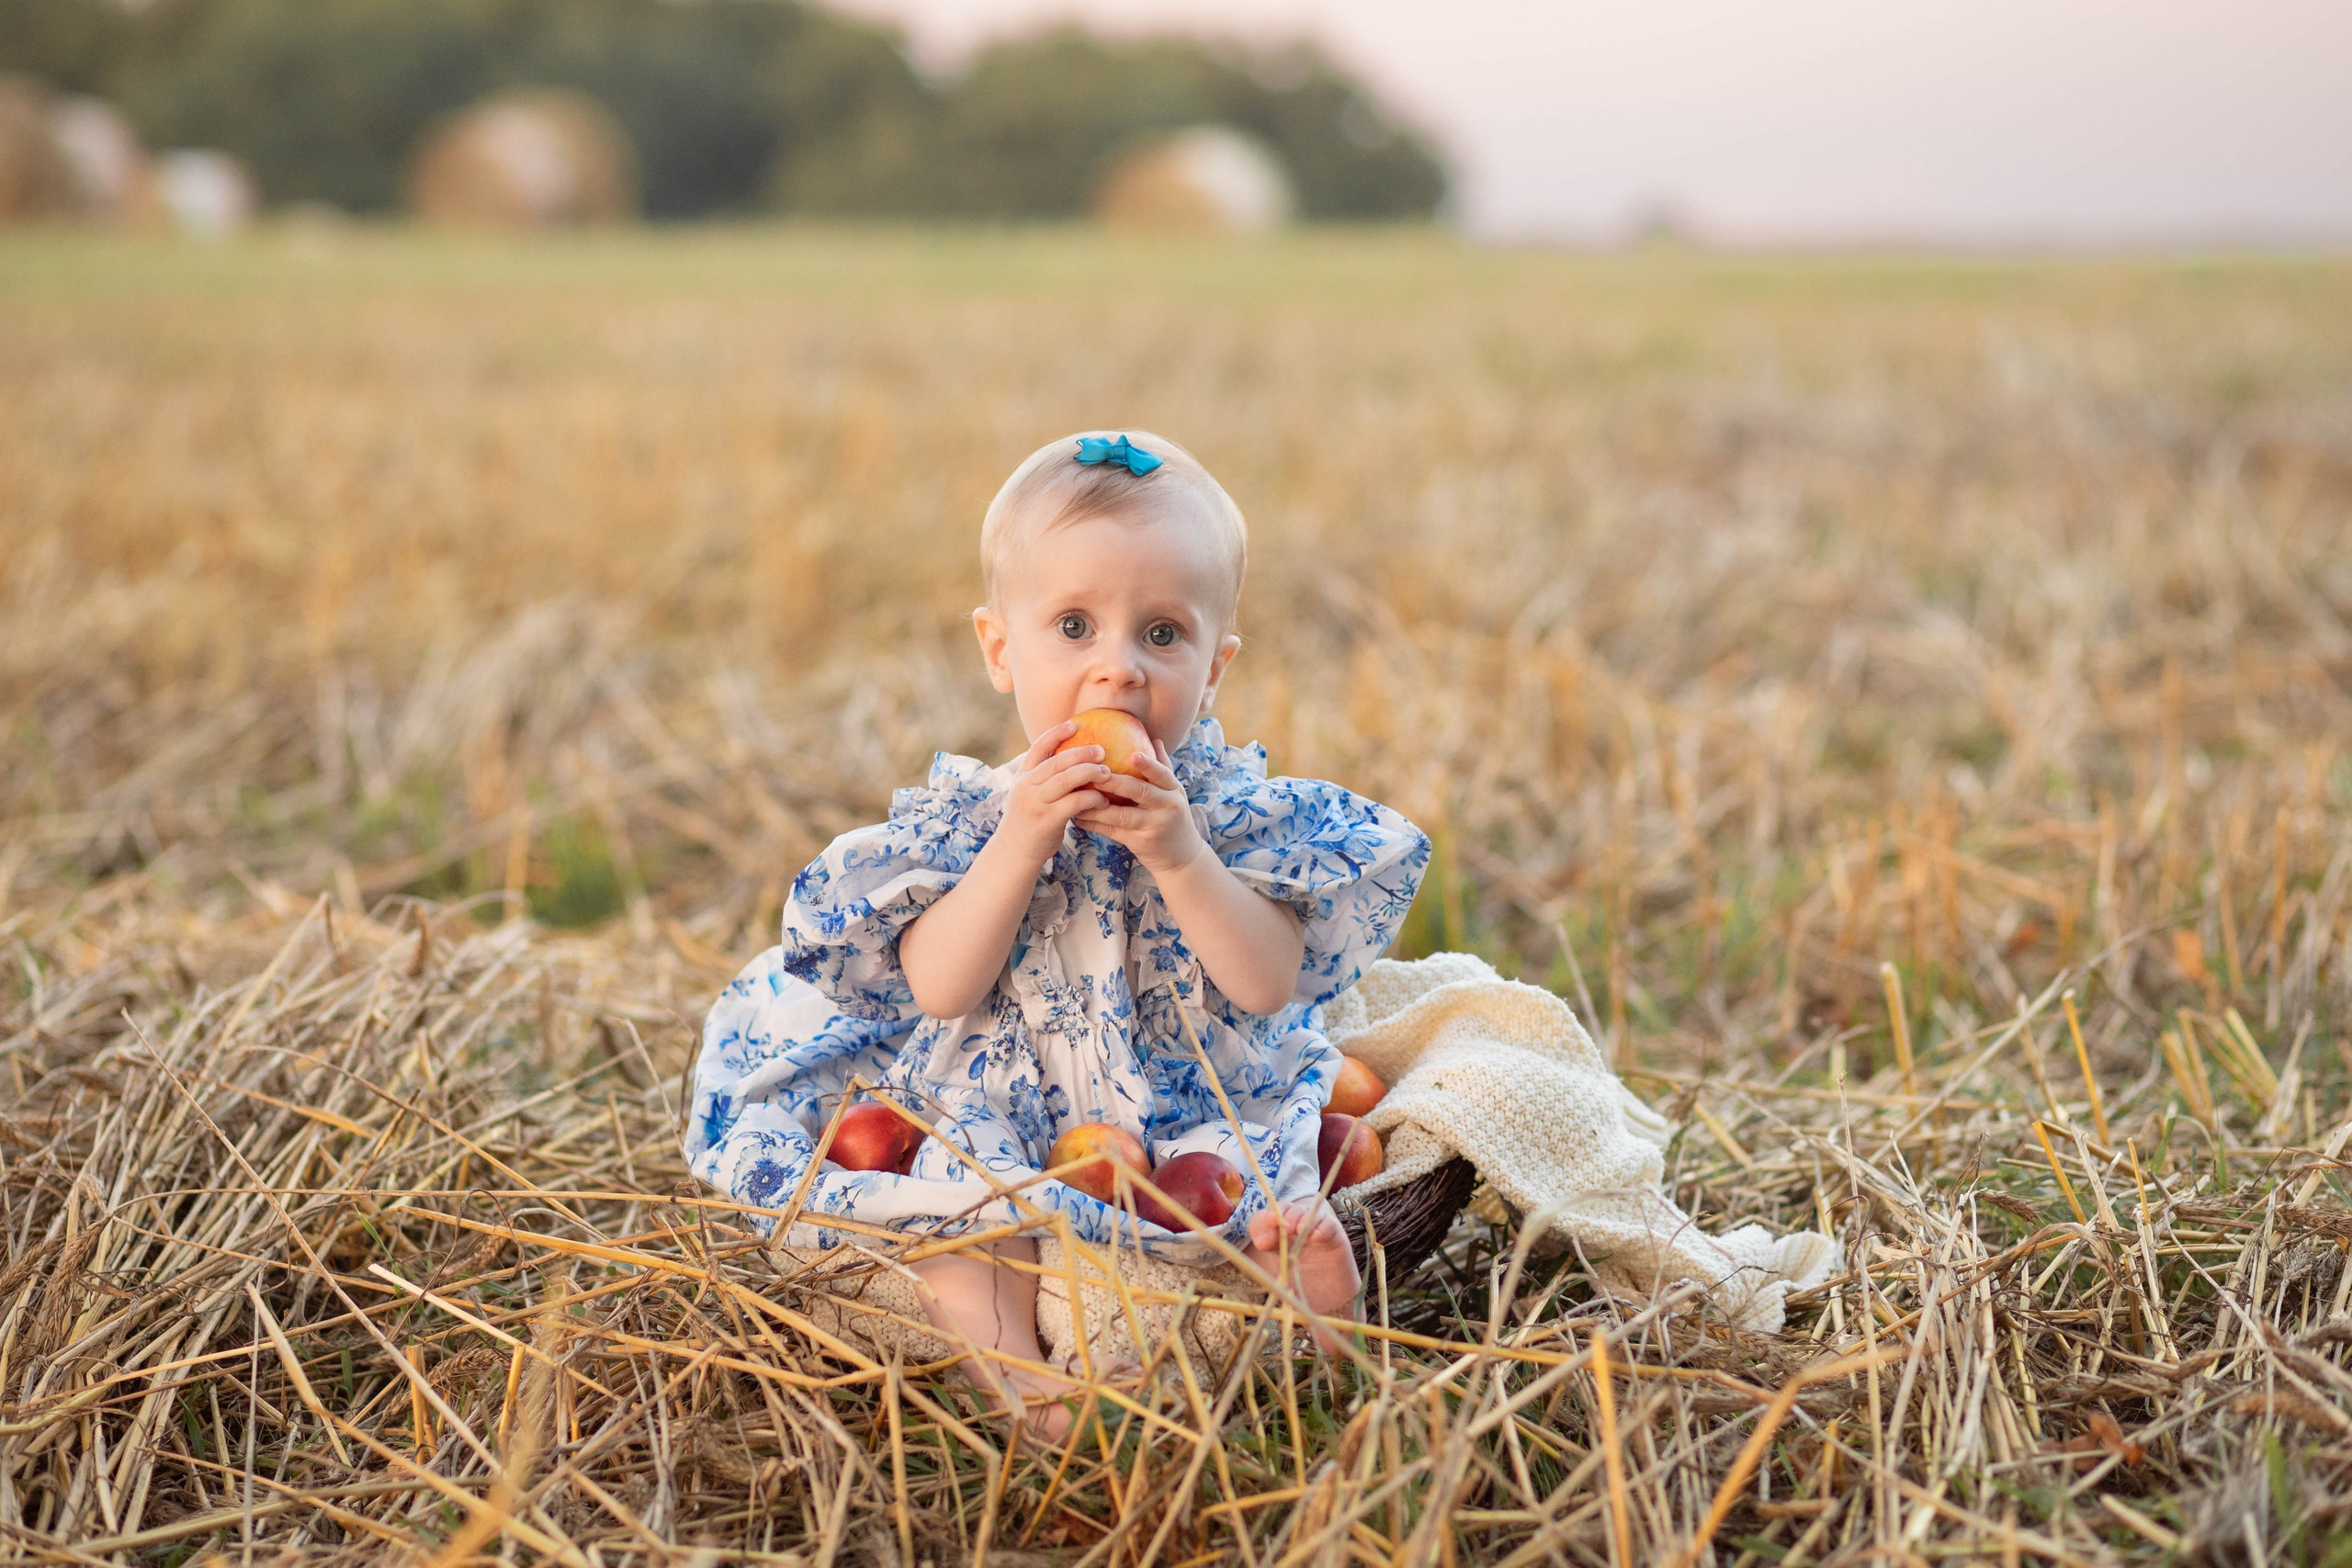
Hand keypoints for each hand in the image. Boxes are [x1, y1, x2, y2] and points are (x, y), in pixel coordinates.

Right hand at [997, 722, 1113, 866]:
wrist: (1014, 853)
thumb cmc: (1029, 821)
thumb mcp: (1029, 795)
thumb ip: (1044, 779)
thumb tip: (1070, 760)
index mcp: (1022, 777)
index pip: (1038, 747)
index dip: (1056, 733)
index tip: (1075, 724)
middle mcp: (1026, 786)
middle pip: (1056, 762)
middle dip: (1081, 753)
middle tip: (1102, 750)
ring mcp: (1035, 802)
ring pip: (1066, 780)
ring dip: (1089, 773)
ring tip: (1107, 772)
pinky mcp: (1047, 820)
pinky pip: (1075, 803)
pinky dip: (1092, 798)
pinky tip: (1103, 799)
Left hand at [1072, 742, 1207, 874]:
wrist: (1181, 857)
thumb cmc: (1172, 817)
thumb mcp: (1173, 793)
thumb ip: (1163, 768)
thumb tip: (1153, 738)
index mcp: (1173, 790)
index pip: (1163, 773)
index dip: (1148, 764)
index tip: (1132, 754)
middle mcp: (1167, 807)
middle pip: (1142, 792)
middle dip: (1117, 783)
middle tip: (1096, 773)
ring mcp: (1154, 826)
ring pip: (1123, 815)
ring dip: (1098, 806)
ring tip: (1078, 797)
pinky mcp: (1141, 843)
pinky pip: (1113, 832)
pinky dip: (1095, 824)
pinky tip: (1079, 818)